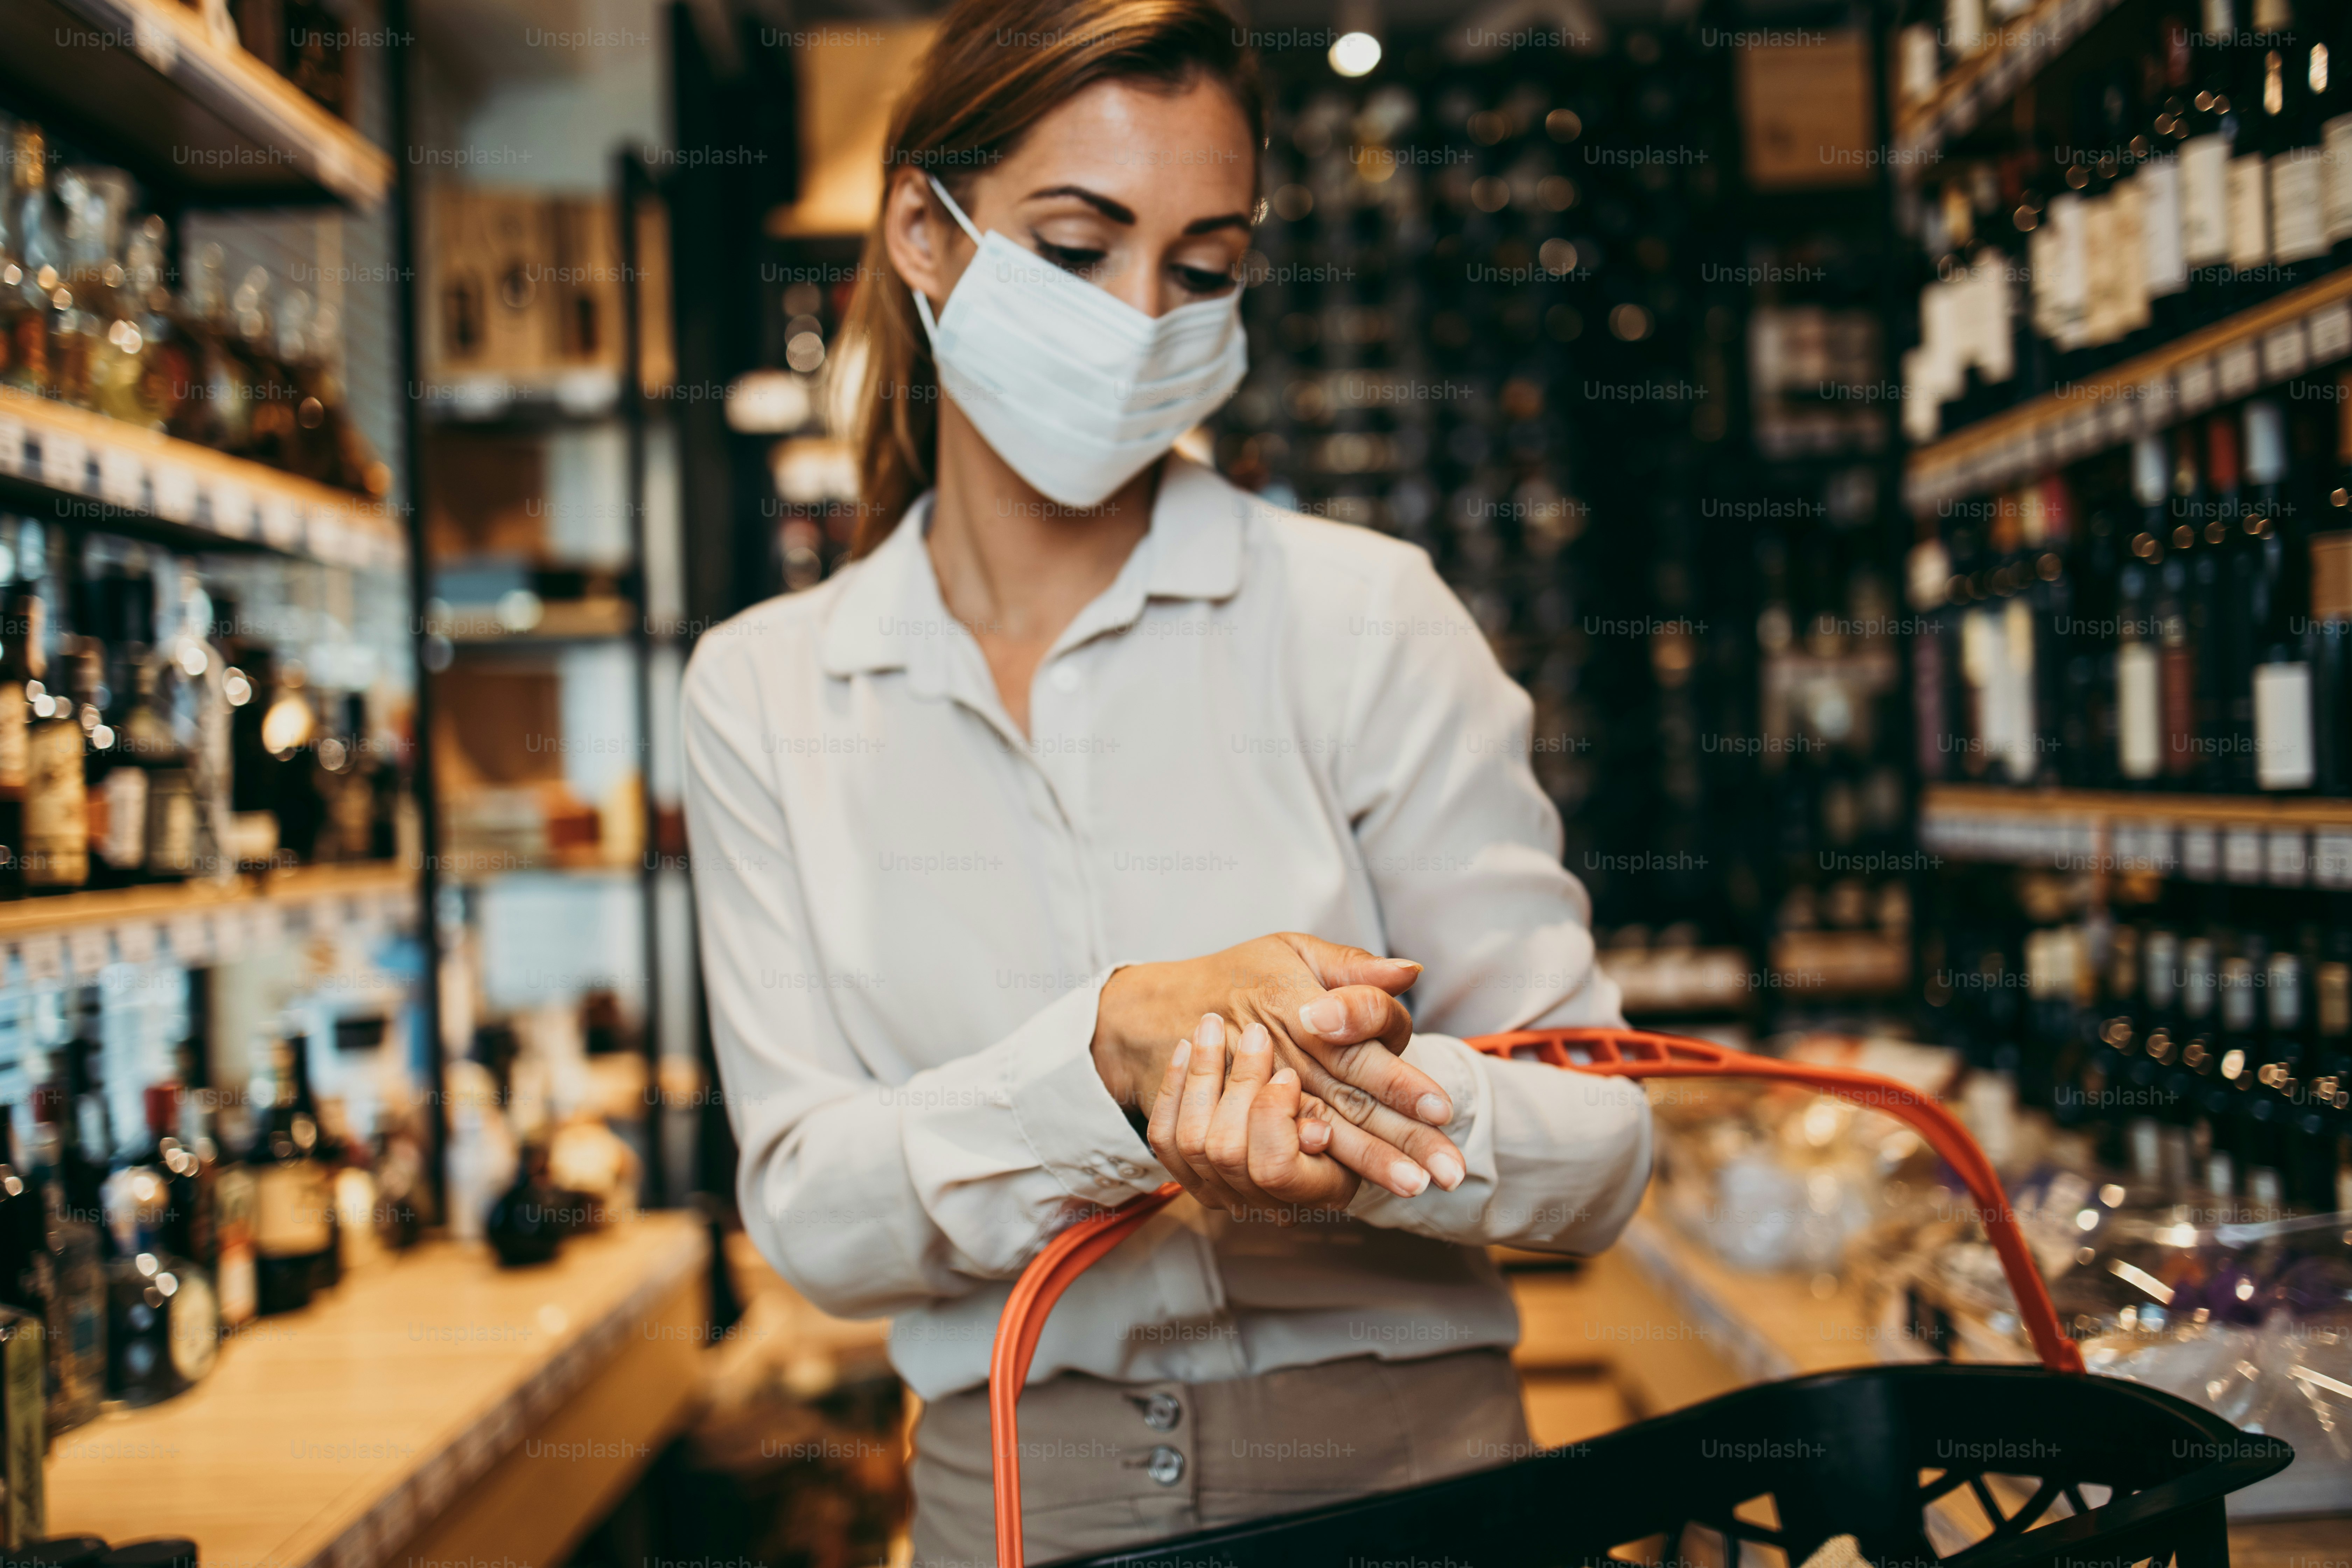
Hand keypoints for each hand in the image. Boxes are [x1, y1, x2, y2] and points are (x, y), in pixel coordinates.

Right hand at [1093, 933, 1463, 1196]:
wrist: (1160, 1012)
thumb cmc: (1241, 976)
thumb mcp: (1293, 953)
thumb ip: (1352, 968)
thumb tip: (1410, 971)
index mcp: (1299, 1012)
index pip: (1359, 1054)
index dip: (1401, 1083)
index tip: (1441, 1108)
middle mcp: (1286, 1061)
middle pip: (1353, 1106)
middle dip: (1404, 1141)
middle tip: (1449, 1171)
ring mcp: (1264, 1099)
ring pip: (1326, 1138)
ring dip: (1372, 1165)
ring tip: (1415, 1187)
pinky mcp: (1248, 1125)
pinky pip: (1281, 1154)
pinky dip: (1316, 1173)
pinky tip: (1351, 1193)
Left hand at [1147, 1013, 1359, 1219]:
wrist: (1314, 1089)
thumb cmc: (1349, 1077)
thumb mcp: (1370, 1074)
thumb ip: (1354, 1096)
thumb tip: (1316, 1133)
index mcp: (1327, 1187)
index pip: (1275, 1168)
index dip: (1273, 1117)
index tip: (1287, 1073)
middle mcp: (1273, 1202)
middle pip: (1227, 1152)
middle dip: (1238, 1085)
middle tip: (1254, 1033)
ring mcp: (1228, 1192)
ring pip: (1192, 1143)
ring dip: (1202, 1075)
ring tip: (1213, 1025)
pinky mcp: (1192, 1175)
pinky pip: (1165, 1139)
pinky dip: (1173, 1088)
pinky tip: (1186, 1048)